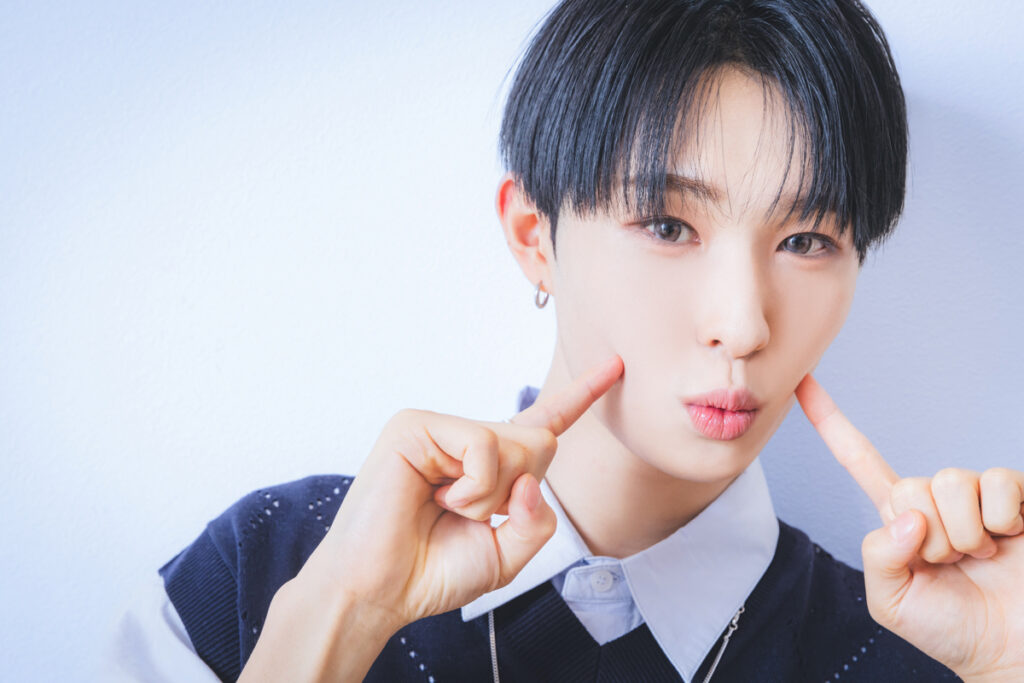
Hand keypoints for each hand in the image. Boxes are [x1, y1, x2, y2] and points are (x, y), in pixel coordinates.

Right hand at [240, 355, 622, 682]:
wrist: (381, 592)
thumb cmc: (433, 571)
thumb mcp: (507, 555)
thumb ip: (537, 521)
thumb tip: (530, 480)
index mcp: (488, 466)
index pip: (543, 425)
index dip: (581, 396)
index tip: (615, 365)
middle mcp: (466, 439)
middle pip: (540, 441)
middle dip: (520, 490)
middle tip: (470, 515)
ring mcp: (440, 428)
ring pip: (515, 442)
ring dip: (491, 496)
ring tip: (447, 508)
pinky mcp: (415, 424)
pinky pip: (483, 444)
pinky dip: (474, 486)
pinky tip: (439, 497)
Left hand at [796, 373, 1023, 681]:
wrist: (1010, 652)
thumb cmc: (951, 630)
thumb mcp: (891, 601)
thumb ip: (879, 558)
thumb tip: (907, 517)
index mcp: (898, 518)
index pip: (859, 460)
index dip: (830, 422)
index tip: (802, 383)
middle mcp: (935, 500)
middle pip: (912, 484)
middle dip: (930, 537)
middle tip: (951, 565)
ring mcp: (975, 497)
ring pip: (950, 483)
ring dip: (963, 534)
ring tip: (980, 558)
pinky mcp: (1016, 499)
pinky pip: (997, 484)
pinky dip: (1000, 520)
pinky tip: (1008, 541)